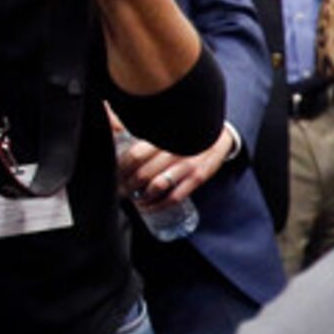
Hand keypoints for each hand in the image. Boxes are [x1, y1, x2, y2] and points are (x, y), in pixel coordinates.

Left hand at [114, 122, 235, 205]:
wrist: (220, 134)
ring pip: (157, 186)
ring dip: (141, 197)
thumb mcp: (167, 126)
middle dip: (127, 186)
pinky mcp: (198, 177)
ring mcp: (188, 165)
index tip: (113, 174)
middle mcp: (175, 150)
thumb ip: (144, 130)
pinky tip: (148, 207)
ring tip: (133, 199)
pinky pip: (174, 197)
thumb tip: (114, 130)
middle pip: (143, 173)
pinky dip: (158, 205)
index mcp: (164, 136)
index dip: (121, 169)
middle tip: (119, 190)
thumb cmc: (186, 132)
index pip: (135, 155)